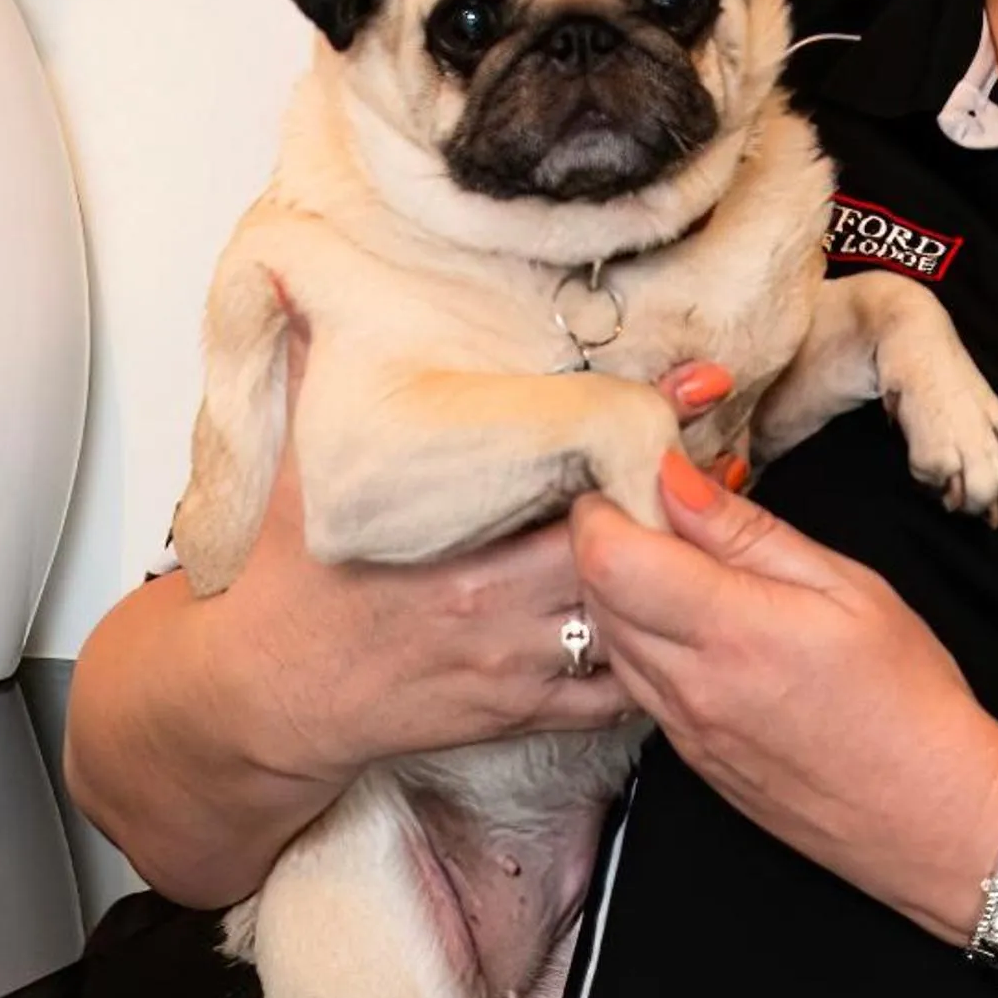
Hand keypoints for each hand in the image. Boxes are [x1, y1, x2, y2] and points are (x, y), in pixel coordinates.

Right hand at [215, 339, 747, 783]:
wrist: (262, 694)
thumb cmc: (287, 577)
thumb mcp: (298, 462)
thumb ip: (316, 367)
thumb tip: (303, 286)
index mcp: (450, 529)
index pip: (566, 463)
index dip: (638, 418)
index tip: (699, 382)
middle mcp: (494, 595)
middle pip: (622, 540)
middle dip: (681, 497)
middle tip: (735, 451)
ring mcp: (514, 657)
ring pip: (631, 618)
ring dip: (685, 578)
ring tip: (732, 530)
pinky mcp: (519, 710)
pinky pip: (613, 695)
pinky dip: (658, 661)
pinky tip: (686, 624)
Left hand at [569, 454, 997, 942]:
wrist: (929, 816)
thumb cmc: (908, 694)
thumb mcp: (847, 586)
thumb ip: (749, 532)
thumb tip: (674, 479)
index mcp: (732, 631)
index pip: (608, 557)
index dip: (606, 508)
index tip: (642, 481)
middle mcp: (690, 685)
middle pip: (593, 594)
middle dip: (610, 540)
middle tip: (667, 515)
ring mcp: (682, 729)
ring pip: (608, 639)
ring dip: (624, 592)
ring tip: (690, 569)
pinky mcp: (688, 756)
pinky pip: (635, 683)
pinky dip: (645, 640)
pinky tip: (700, 627)